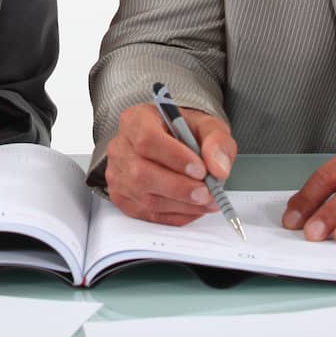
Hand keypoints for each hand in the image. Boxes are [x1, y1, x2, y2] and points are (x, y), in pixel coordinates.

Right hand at [103, 102, 237, 225]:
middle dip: (179, 187)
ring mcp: (118, 175)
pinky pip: (147, 214)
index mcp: (136, 120)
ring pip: (145, 198)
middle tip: (207, 192)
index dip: (174, 157)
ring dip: (181, 204)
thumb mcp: (206, 126)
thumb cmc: (184, 132)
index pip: (147, 139)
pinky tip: (194, 208)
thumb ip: (216, 141)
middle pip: (141, 173)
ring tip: (207, 201)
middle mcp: (121, 147)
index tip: (200, 169)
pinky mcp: (122, 198)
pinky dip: (175, 215)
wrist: (172, 143)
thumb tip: (218, 168)